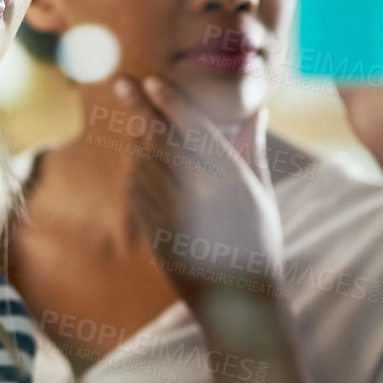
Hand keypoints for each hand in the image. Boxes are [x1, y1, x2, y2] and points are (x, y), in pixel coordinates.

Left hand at [112, 75, 284, 306]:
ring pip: (144, 161)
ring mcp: (171, 213)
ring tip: (140, 122)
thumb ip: (251, 150)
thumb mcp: (261, 195)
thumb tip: (256, 110)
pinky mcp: (153, 230)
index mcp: (229, 180)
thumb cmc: (258, 243)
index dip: (170, 101)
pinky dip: (136, 169)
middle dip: (138, 106)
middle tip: (121, 82)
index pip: (193, 129)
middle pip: (159, 138)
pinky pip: (136, 188)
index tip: (152, 80)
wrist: (236, 302)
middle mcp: (197, 193)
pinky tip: (144, 162)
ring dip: (139, 138)